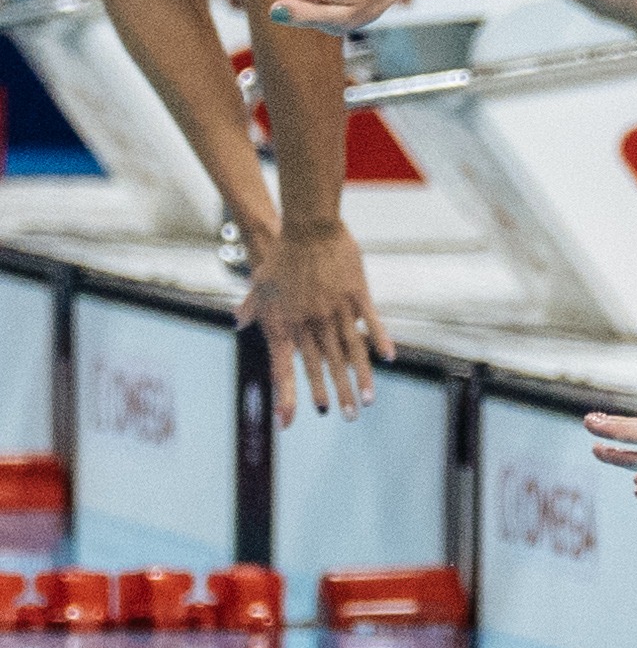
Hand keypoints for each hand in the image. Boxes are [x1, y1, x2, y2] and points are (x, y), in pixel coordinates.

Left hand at [240, 223, 391, 422]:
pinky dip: (380, 341)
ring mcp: (336, 310)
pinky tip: (388, 359)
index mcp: (285, 323)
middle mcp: (311, 322)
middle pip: (324, 366)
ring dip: (359, 379)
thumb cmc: (281, 254)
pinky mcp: (357, 295)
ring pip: (350, 351)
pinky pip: (371, 323)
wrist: (307, 227)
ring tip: (367, 401)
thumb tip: (238, 322)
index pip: (285, 367)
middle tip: (345, 417)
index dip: (288, 395)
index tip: (291, 420)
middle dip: (334, 394)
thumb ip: (252, 307)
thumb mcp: (260, 282)